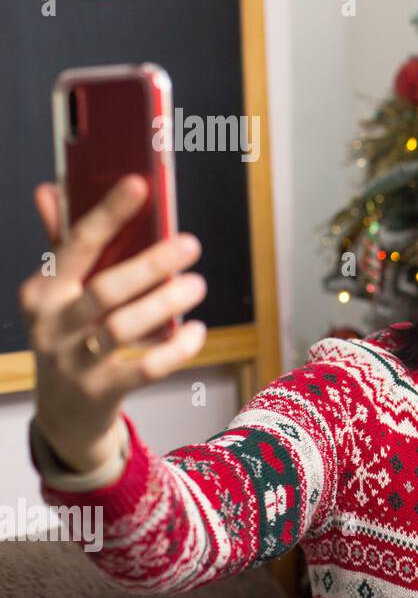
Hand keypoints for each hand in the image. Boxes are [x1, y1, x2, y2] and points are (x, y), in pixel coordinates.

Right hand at [20, 174, 207, 472]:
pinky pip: (144, 368)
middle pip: (105, 288)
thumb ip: (64, 244)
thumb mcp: (61, 294)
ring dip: (166, 303)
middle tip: (190, 244)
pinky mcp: (99, 392)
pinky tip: (197, 331)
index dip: (108, 212)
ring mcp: (73, 362)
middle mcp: (51, 325)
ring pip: (123, 327)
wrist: (64, 413)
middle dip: (151, 263)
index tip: (139, 183)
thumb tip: (53, 188)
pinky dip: (176, 349)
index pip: (76, 244)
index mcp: (41, 290)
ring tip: (196, 284)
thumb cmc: (72, 337)